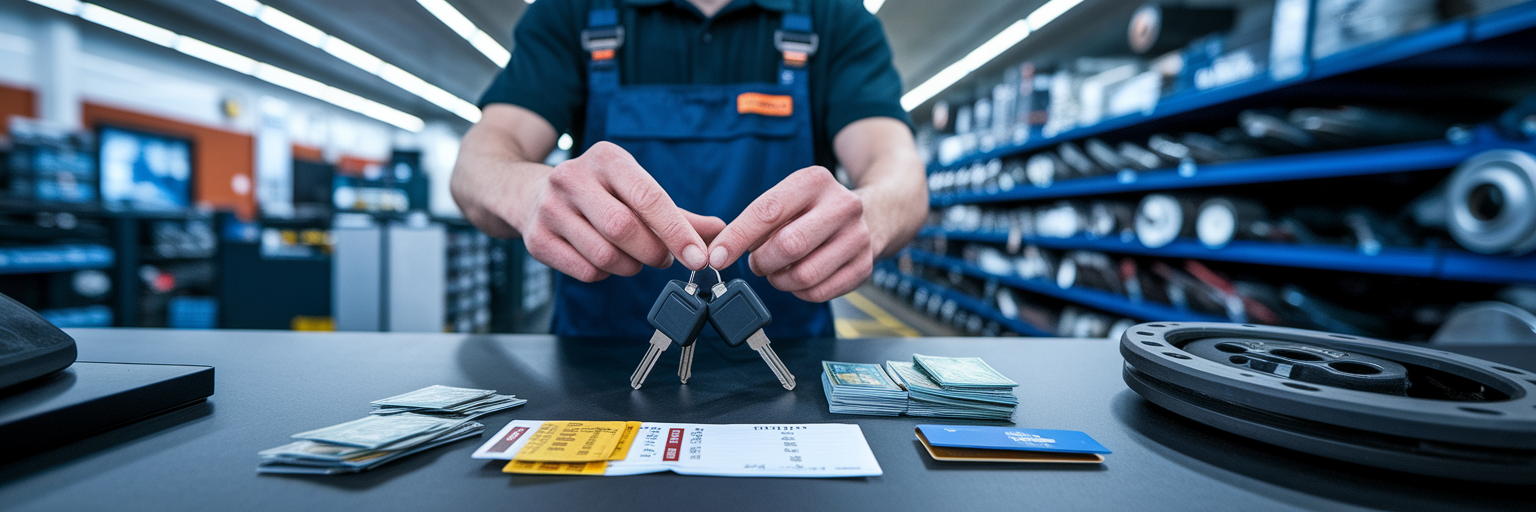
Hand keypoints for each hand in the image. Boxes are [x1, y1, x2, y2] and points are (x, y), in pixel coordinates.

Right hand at [518, 142, 720, 281]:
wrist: (530, 194)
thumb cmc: (598, 194)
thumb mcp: (635, 189)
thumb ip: (678, 214)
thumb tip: (719, 231)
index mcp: (606, 158)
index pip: (648, 198)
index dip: (677, 231)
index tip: (698, 257)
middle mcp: (573, 177)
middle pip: (625, 229)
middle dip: (654, 252)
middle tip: (663, 257)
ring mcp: (550, 208)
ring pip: (606, 256)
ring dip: (630, 266)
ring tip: (632, 256)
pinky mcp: (536, 239)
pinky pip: (586, 271)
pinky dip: (604, 273)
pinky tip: (603, 259)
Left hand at [707, 167, 871, 301]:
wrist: (871, 215)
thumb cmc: (814, 210)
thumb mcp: (788, 199)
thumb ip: (755, 220)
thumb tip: (721, 251)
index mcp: (815, 181)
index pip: (767, 212)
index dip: (737, 239)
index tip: (717, 257)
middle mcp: (842, 206)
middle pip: (789, 246)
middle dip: (762, 262)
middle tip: (757, 263)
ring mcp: (857, 237)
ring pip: (804, 275)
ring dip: (779, 280)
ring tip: (777, 271)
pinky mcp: (864, 266)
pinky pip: (819, 293)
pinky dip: (799, 292)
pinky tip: (798, 279)